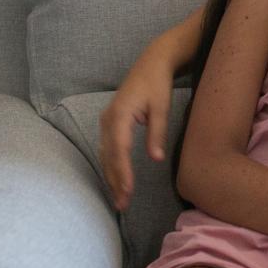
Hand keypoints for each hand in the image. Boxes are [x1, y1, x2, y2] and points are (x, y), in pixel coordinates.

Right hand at [98, 63, 174, 210]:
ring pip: (105, 154)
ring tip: (119, 199)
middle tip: (122, 204)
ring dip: (111, 177)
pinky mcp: (109, 123)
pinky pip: (107, 148)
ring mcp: (106, 121)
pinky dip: (111, 166)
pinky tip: (116, 180)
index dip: (123, 171)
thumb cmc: (157, 84)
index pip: (119, 149)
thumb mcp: (162, 108)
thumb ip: (157, 133)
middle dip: (115, 180)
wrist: (151, 63)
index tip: (128, 189)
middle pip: (109, 155)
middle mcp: (108, 119)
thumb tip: (156, 159)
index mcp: (120, 114)